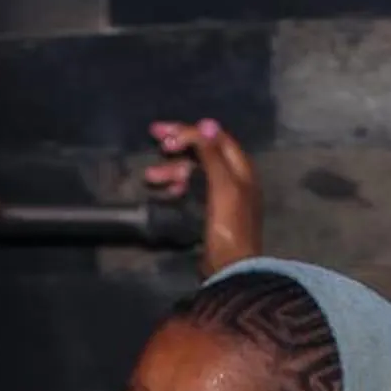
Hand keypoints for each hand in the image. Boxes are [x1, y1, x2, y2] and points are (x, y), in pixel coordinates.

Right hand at [145, 117, 261, 275]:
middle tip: (155, 141)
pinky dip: (178, 187)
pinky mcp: (211, 212)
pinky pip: (192, 190)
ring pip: (195, 172)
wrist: (231, 267)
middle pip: (204, 152)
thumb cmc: (228, 226)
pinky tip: (166, 191)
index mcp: (241, 168)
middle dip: (178, 147)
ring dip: (172, 170)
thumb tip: (206, 123)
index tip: (162, 133)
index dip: (190, 131)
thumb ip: (213, 155)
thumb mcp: (222, 186)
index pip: (215, 138)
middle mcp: (234, 177)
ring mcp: (223, 195)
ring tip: (150, 177)